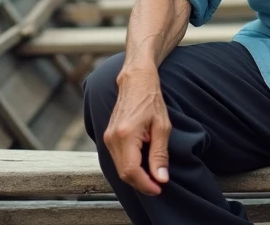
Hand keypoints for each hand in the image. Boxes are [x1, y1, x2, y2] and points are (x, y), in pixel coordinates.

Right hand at [104, 66, 171, 194]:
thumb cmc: (151, 100)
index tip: (159, 188)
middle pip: (124, 173)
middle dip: (141, 183)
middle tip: (158, 184)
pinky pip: (117, 160)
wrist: (135, 81)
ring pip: (120, 168)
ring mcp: (107, 137)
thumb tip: (161, 178)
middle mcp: (112, 138)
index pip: (131, 170)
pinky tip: (143, 165)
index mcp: (125, 134)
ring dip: (136, 176)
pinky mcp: (108, 137)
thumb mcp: (162, 127)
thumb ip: (160, 154)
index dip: (145, 184)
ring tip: (153, 175)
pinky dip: (130, 167)